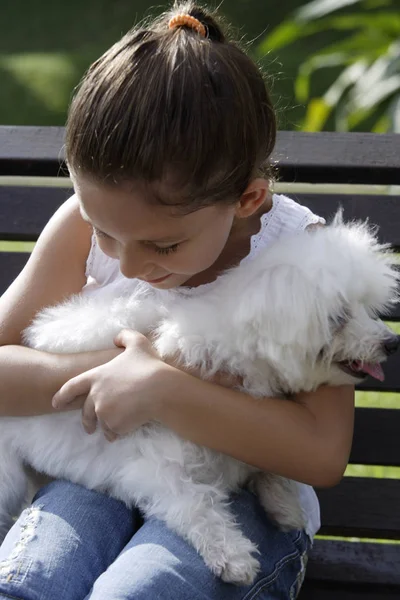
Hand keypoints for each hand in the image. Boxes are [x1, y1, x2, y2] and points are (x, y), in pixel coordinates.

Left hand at [52, 329, 169, 441]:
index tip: (55, 404)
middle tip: (89, 427)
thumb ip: (124, 336)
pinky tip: (127, 428)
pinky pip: (114, 432)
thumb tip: (116, 338)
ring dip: (106, 426)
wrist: (161, 389)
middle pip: (85, 412)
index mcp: (96, 377)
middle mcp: (96, 396)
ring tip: (114, 429)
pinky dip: (118, 432)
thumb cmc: (149, 365)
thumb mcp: (137, 342)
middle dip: (86, 421)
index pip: (71, 387)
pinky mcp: (115, 425)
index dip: (61, 395)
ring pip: (102, 424)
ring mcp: (104, 412)